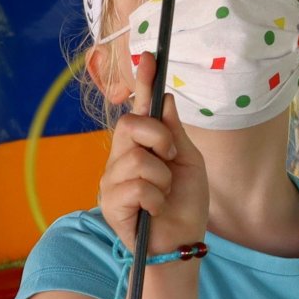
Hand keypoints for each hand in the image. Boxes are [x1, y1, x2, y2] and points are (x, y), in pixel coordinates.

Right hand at [98, 52, 208, 252]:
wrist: (182, 242)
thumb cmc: (185, 203)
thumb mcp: (189, 162)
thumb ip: (175, 133)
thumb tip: (165, 98)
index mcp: (144, 143)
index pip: (140, 107)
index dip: (144, 81)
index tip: (149, 56)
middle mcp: (122, 156)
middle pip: (130, 125)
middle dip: (159, 138)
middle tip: (171, 159)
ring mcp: (112, 178)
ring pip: (138, 159)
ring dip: (163, 178)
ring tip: (164, 194)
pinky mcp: (109, 202)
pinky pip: (137, 186)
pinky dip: (156, 198)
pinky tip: (155, 210)